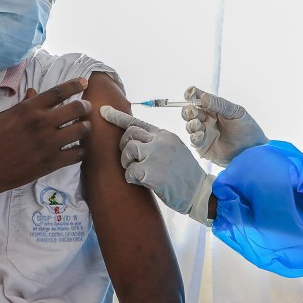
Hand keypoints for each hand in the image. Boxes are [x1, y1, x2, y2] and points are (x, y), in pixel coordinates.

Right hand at [0, 77, 91, 200]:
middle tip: (85, 109)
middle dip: (85, 106)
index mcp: (28, 109)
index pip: (58, 92)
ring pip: (81, 130)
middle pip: (77, 108)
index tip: (84, 82)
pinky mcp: (51, 163)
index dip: (74, 85)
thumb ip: (22, 105)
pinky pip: (77, 154)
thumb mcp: (2, 117)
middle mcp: (41, 123)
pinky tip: (75, 149)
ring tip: (82, 128)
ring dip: (85, 127)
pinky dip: (80, 150)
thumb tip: (34, 92)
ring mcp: (48, 144)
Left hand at [100, 106, 214, 225]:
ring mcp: (156, 156)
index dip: (117, 116)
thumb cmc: (185, 174)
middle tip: (130, 160)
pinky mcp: (152, 173)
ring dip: (127, 163)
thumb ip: (157, 143)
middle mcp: (160, 142)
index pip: (137, 122)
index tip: (103, 111)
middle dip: (124, 147)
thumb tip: (135, 141)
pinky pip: (129, 172)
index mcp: (164, 136)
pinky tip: (141, 182)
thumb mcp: (175, 150)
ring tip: (137, 172)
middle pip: (129, 135)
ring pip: (128, 151)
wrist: (199, 192)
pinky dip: (131, 178)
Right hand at [181, 86, 267, 166]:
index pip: (198, 98)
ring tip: (198, 124)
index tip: (190, 93)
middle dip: (188, 110)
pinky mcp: (203, 147)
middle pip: (190, 112)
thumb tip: (204, 97)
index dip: (191, 95)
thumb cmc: (247, 128)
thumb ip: (220, 105)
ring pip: (190, 125)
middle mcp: (206, 119)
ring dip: (191, 123)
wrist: (253, 149)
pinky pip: (194, 141)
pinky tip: (200, 134)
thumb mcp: (236, 113)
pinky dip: (194, 136)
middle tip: (193, 110)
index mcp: (213, 108)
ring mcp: (203, 133)